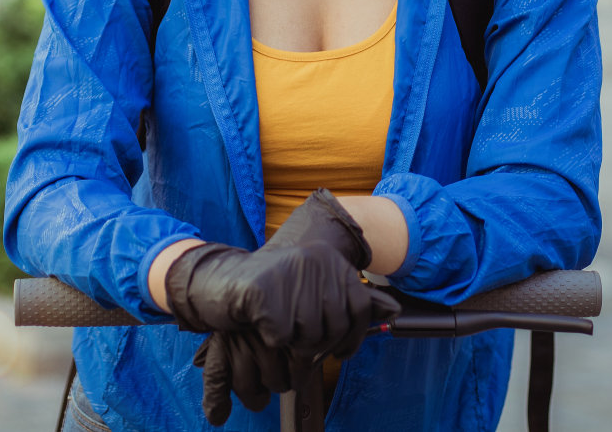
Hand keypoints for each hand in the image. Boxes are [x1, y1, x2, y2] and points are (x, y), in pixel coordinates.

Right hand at [181, 191, 399, 423]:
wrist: (216, 281)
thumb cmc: (267, 292)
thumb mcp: (310, 288)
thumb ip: (345, 298)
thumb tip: (395, 310)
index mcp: (328, 259)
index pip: (361, 306)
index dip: (353, 336)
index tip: (341, 352)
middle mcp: (314, 261)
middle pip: (335, 326)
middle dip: (318, 345)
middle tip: (297, 344)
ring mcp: (290, 276)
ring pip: (310, 336)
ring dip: (292, 346)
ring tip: (277, 332)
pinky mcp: (264, 295)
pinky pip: (282, 339)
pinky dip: (271, 340)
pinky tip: (261, 325)